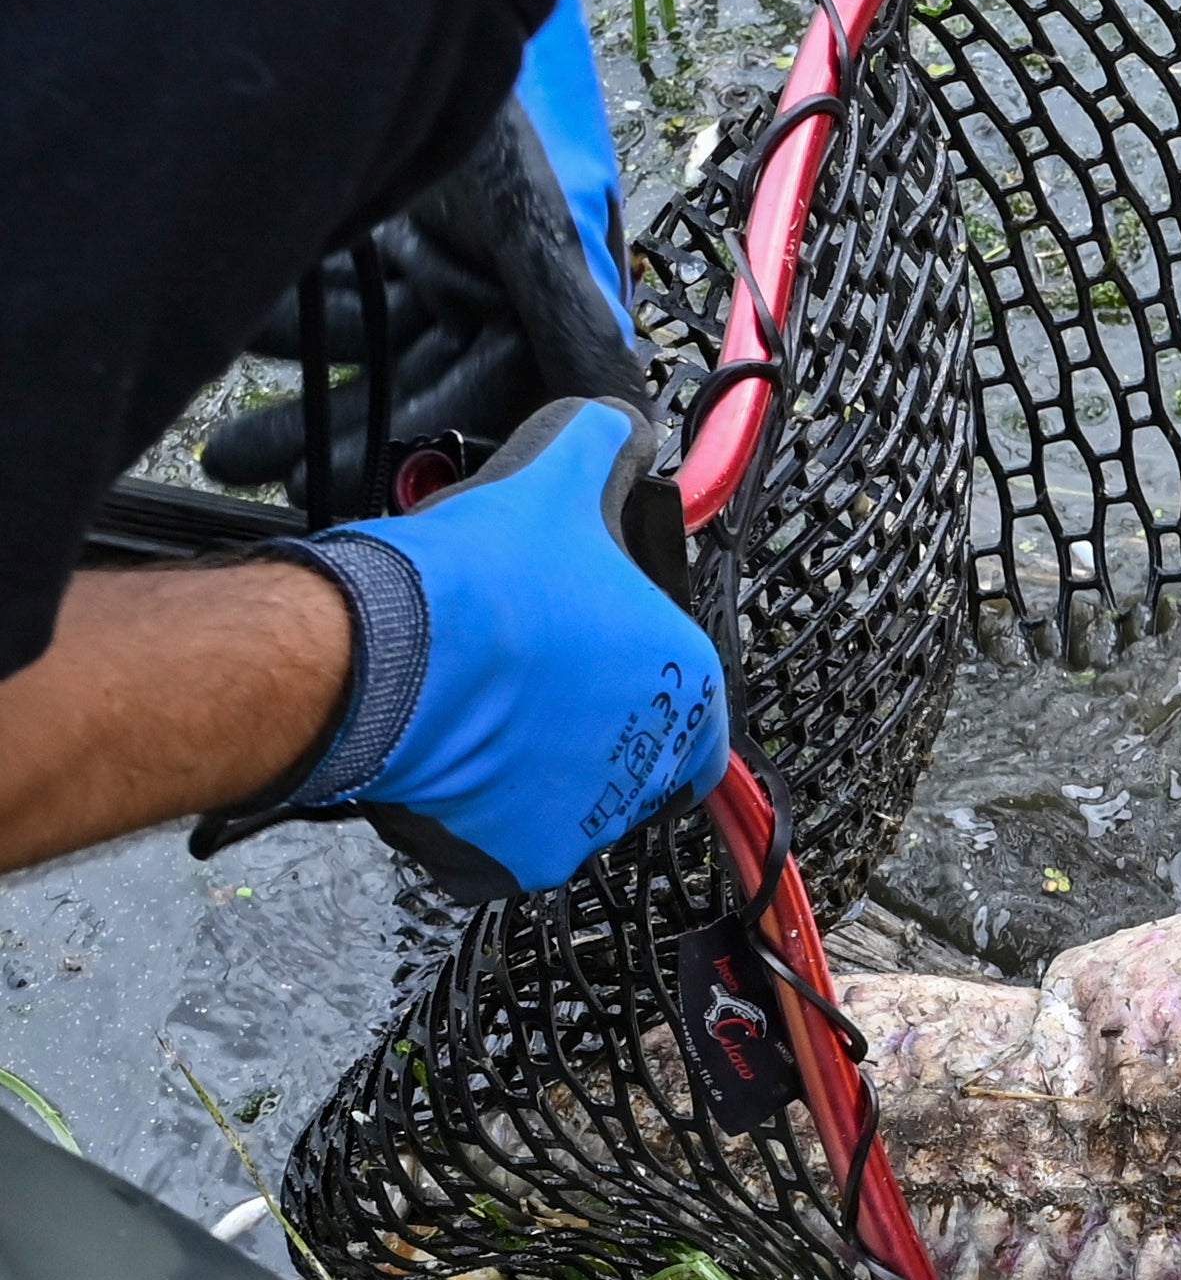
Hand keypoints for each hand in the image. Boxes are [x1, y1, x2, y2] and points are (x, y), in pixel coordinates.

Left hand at [202, 104, 642, 501]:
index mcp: (547, 290)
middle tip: (252, 468)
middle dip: (338, 429)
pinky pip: (334, 290)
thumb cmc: (480, 101)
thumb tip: (630, 422)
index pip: (490, 395)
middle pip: (417, 383)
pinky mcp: (377, 224)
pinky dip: (289, 313)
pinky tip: (232, 325)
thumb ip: (573, 319)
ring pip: (366, 344)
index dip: (427, 447)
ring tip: (222, 427)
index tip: (357, 495)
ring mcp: (432, 254)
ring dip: (298, 382)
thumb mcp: (524, 214)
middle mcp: (494, 283)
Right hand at [244, 400, 729, 901]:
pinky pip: (507, 846)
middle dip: (583, 731)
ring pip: (571, 802)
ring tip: (480, 720)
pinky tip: (449, 767)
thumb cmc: (480, 575)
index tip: (592, 674)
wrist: (388, 649)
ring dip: (534, 773)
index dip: (642, 688)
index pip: (694, 708)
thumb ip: (602, 445)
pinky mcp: (526, 855)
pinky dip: (478, 819)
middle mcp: (655, 755)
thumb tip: (620, 424)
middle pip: (631, 756)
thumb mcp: (557, 477)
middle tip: (523, 692)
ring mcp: (593, 815)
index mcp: (687, 677)